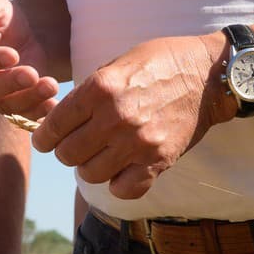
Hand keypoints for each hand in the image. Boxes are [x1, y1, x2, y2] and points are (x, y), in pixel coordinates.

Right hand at [0, 0, 59, 124]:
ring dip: (28, 98)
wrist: (27, 34)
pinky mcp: (11, 107)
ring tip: (50, 85)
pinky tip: (54, 104)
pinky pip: (23, 116)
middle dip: (8, 83)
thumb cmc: (4, 19)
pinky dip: (39, 112)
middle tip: (32, 73)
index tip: (13, 54)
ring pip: (4, 105)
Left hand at [37, 33, 224, 199]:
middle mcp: (116, 117)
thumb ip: (88, 93)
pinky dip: (118, 184)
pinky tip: (122, 169)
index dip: (44, 137)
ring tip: (101, 155)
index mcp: (100, 88)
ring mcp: (138, 142)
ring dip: (91, 167)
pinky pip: (124, 190)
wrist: (209, 75)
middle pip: (68, 155)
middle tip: (77, 145)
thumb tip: (59, 121)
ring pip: (91, 174)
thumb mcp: (116, 65)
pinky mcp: (159, 160)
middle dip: (67, 151)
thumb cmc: (159, 64)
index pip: (53, 126)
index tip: (46, 140)